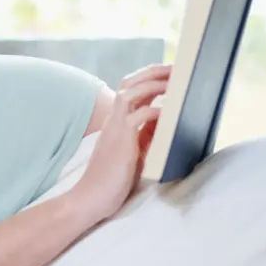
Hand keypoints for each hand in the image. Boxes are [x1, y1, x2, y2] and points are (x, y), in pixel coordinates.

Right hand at [70, 64, 170, 221]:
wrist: (90, 198)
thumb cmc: (112, 179)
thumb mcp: (132, 152)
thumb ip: (144, 135)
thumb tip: (164, 121)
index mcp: (116, 122)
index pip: (132, 89)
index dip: (149, 77)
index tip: (169, 72)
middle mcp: (113, 120)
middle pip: (129, 83)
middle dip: (153, 72)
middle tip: (175, 67)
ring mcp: (115, 129)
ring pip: (130, 93)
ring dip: (152, 84)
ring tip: (173, 81)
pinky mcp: (120, 141)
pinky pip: (138, 117)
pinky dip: (155, 111)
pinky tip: (168, 112)